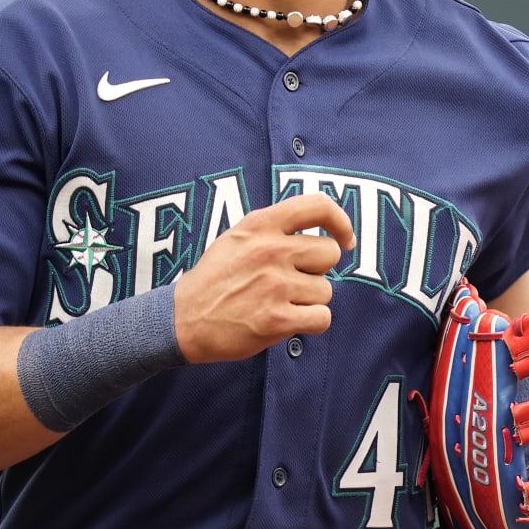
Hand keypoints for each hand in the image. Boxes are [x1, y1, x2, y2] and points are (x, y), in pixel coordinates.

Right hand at [172, 193, 355, 363]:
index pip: (317, 205)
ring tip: (278, 302)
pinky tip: (287, 320)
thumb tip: (320, 226)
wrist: (183, 319)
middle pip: (329, 254)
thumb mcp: (238, 237)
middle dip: (317, 270)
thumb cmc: (215, 278)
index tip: (344, 239)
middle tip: (291, 281)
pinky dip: (311, 323)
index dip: (341, 221)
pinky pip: (322, 318)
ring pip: (326, 290)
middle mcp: (270, 250)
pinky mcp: (277, 319)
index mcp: (260, 225)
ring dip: (309, 300)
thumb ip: (274, 228)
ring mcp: (275, 285)